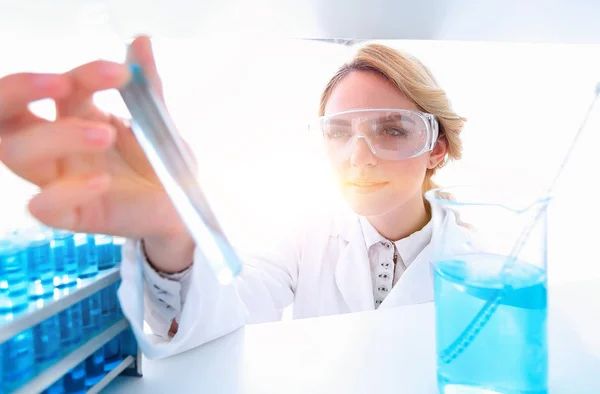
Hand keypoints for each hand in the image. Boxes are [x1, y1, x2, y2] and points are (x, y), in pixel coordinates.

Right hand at [0, 36, 193, 271]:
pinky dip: (66, 191)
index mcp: (76, 118)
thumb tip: (142, 39)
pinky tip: (101, 181)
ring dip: (56, 136)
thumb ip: (148, 86)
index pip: (58, 87)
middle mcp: (58, 148)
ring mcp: (61, 181)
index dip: (81, 74)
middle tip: (62, 84)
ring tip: (105, 134)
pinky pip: (43, 208)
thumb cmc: (161, 164)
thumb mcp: (159, 123)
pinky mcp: (73, 216)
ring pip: (18, 156)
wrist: (180, 207)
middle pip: (5, 117)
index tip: (120, 73)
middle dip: (19, 91)